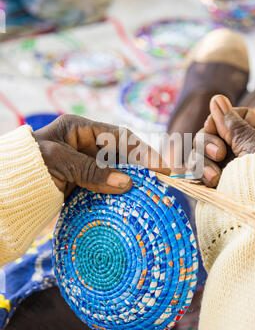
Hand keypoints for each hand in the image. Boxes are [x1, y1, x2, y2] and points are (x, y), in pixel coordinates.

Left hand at [33, 115, 168, 197]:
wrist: (7, 187)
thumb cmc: (28, 165)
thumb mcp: (59, 161)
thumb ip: (91, 171)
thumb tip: (127, 183)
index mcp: (81, 128)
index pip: (120, 136)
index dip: (143, 150)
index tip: (161, 167)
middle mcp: (86, 144)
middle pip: (122, 153)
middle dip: (143, 166)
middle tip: (164, 182)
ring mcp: (85, 163)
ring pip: (117, 170)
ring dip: (133, 180)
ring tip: (153, 192)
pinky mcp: (82, 181)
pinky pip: (106, 185)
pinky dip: (118, 192)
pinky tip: (131, 201)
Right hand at [188, 95, 254, 187]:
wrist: (254, 218)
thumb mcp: (253, 147)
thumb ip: (233, 124)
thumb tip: (217, 98)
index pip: (234, 116)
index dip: (223, 118)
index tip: (219, 126)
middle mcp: (239, 151)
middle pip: (211, 130)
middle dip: (209, 140)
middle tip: (219, 155)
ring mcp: (223, 166)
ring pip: (198, 148)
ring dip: (203, 159)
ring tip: (216, 178)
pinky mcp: (208, 181)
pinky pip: (193, 167)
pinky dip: (199, 172)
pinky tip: (211, 183)